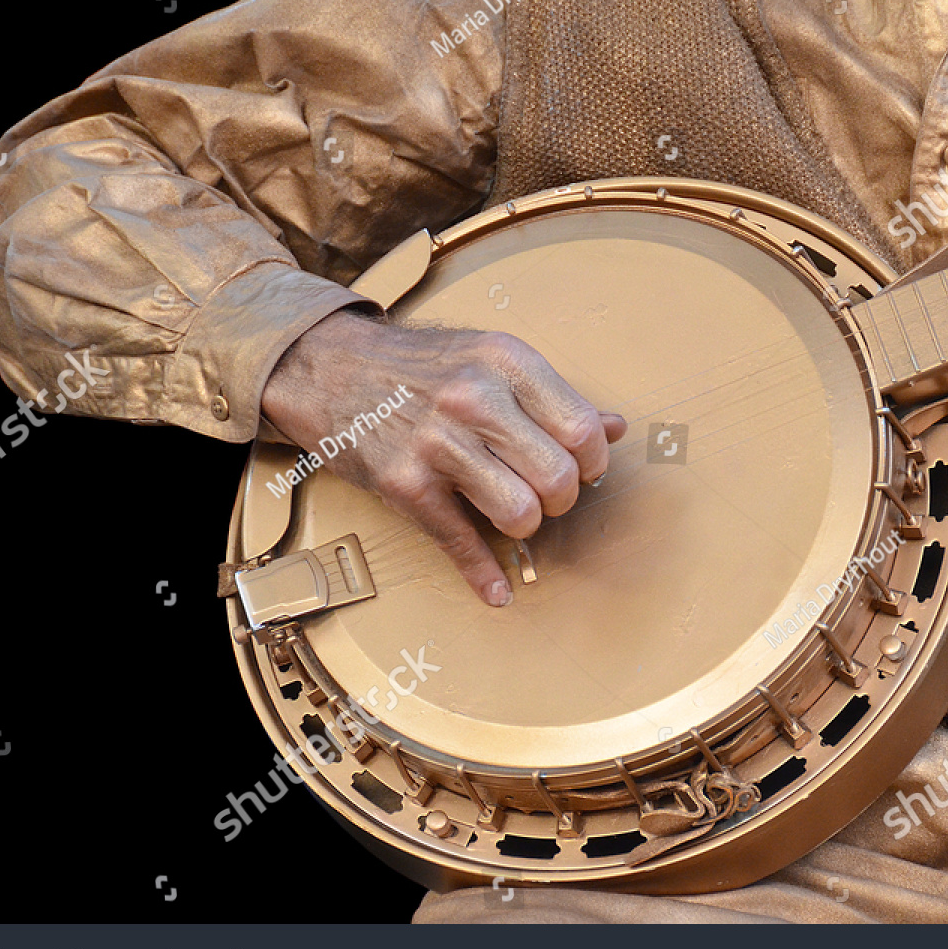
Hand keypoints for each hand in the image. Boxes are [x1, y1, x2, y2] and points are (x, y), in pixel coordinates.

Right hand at [261, 309, 626, 605]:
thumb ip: (553, 396)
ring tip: (516, 513)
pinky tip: (496, 589)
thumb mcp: (491, 359)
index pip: (583, 430)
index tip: (584, 470)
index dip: (594, 462)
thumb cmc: (422, 367)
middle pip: (559, 477)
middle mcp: (474, 400)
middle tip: (549, 495)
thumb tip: (616, 429)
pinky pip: (461, 543)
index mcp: (506, 363)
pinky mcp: (405, 484)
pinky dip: (483, 576)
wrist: (331, 369)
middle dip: (563, 499)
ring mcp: (437, 444)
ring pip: (521, 513)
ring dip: (527, 526)